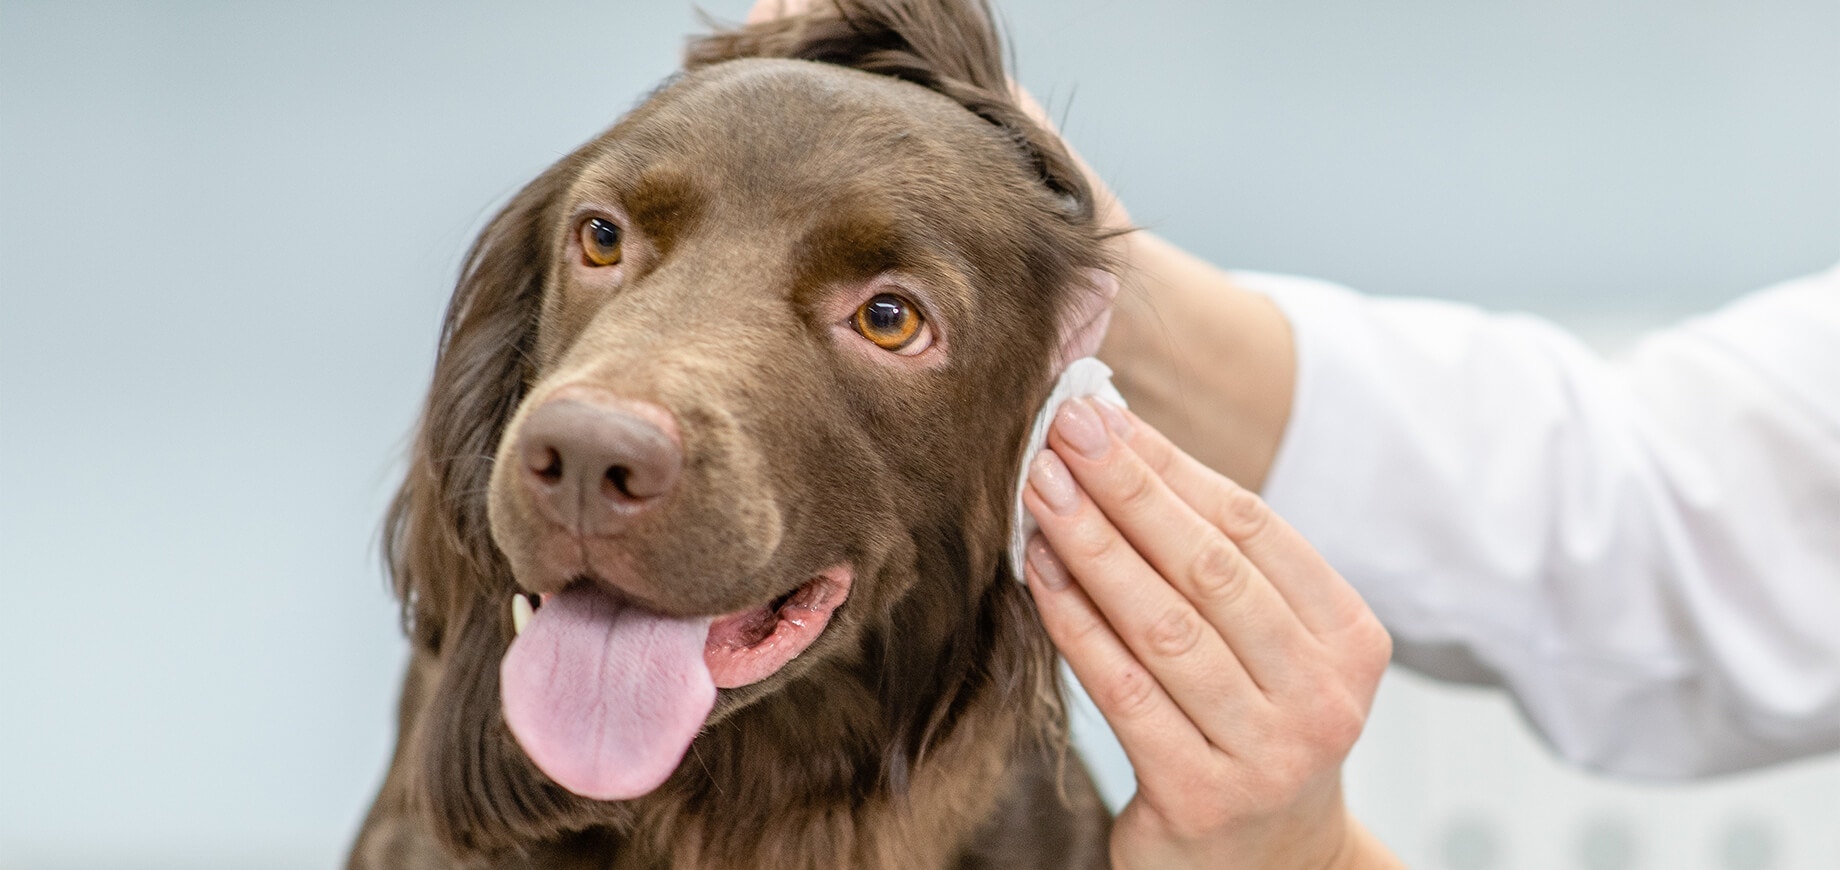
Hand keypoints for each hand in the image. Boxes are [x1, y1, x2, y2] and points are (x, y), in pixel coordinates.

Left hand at [1022, 398, 1398, 869]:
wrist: (1271, 866)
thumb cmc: (1254, 727)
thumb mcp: (1267, 645)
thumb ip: (1216, 562)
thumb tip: (1120, 446)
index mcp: (1351, 639)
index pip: (1255, 529)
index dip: (1172, 466)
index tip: (1105, 416)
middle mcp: (1322, 696)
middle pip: (1211, 569)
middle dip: (1128, 490)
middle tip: (1064, 431)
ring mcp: (1267, 751)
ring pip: (1165, 626)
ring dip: (1094, 546)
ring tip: (1040, 491)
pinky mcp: (1202, 796)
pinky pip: (1124, 691)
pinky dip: (1076, 624)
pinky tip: (1040, 574)